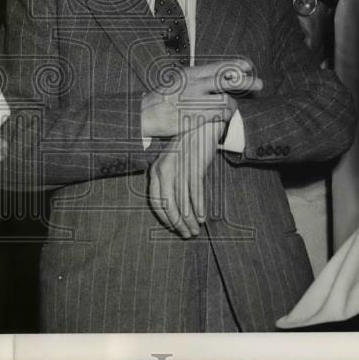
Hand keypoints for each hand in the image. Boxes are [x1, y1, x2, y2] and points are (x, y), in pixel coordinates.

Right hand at [141, 59, 258, 137]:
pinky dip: (225, 115)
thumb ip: (195, 78)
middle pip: (226, 80)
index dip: (234, 65)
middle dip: (245, 81)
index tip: (247, 66)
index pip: (217, 66)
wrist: (144, 114)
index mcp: (190, 74)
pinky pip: (219, 115)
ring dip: (233, 104)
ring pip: (225, 100)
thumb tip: (214, 75)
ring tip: (232, 107)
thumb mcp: (176, 81)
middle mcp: (194, 84)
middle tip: (259, 83)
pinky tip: (224, 117)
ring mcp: (195, 101)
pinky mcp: (195, 116)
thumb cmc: (160, 99)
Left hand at [148, 120, 224, 237]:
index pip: (155, 201)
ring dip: (188, 219)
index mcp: (156, 170)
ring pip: (182, 200)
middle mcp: (163, 169)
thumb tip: (173, 207)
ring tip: (195, 231)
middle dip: (177, 223)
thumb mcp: (174, 163)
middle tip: (186, 235)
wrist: (202, 124)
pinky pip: (195, 191)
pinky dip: (198, 207)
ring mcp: (179, 167)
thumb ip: (170, 181)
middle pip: (167, 204)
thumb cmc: (188, 147)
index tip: (174, 228)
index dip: (165, 218)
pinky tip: (202, 217)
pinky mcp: (194, 165)